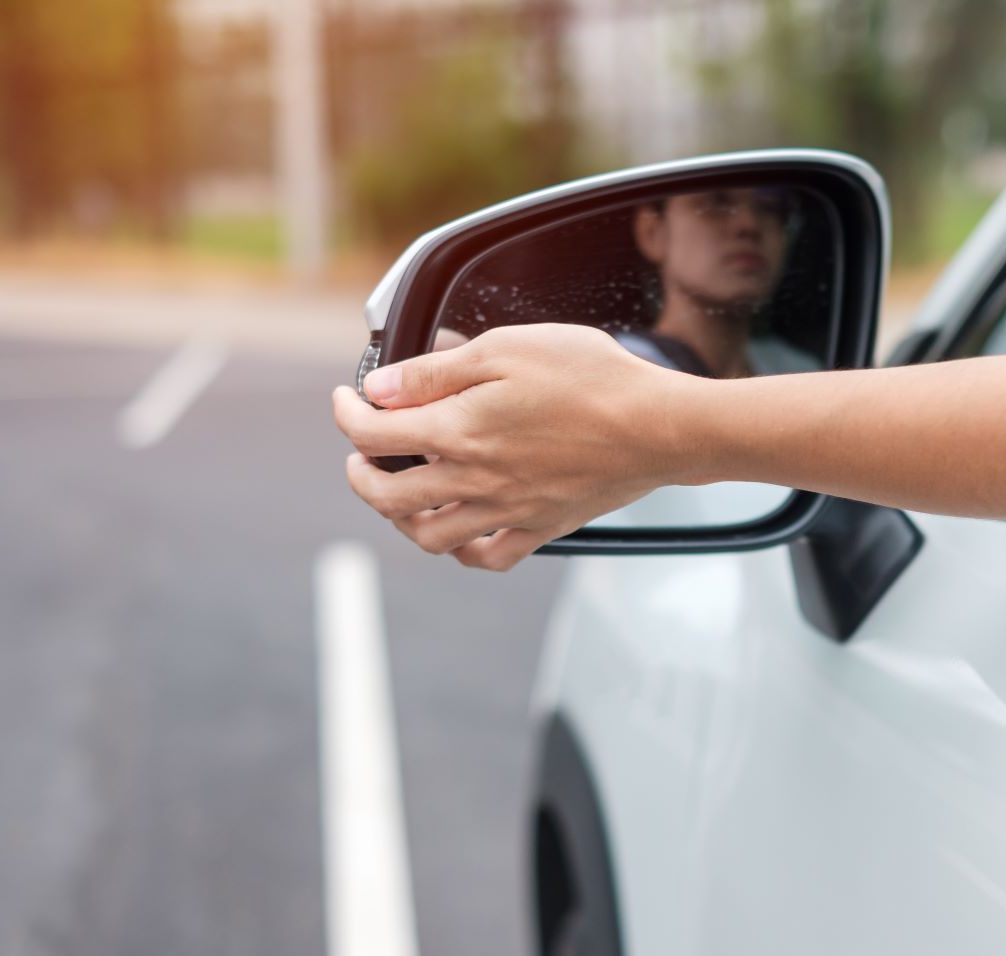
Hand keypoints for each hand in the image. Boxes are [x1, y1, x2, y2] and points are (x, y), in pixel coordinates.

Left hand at [333, 323, 695, 569]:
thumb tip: (380, 389)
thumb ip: (435, 371)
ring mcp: (506, 510)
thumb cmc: (591, 378)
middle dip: (359, 473)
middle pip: (386, 496)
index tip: (347, 398)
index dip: (346, 413)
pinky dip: (461, 550)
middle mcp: (474, 478)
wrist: (659, 427)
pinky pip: (487, 557)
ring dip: (398, 517)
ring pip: (427, 536)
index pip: (372, 432)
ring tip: (399, 491)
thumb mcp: (507, 347)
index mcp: (459, 429)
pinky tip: (458, 528)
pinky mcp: (540, 528)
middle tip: (360, 453)